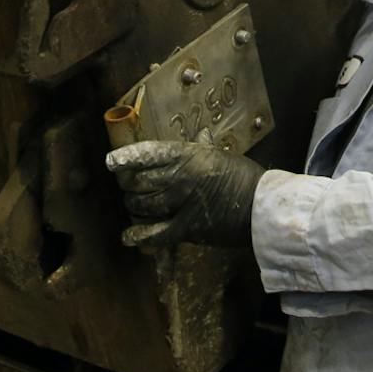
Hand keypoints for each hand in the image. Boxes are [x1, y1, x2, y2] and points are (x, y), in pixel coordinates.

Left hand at [105, 140, 264, 249]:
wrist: (262, 208)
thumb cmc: (244, 177)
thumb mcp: (221, 156)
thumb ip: (202, 148)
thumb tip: (199, 134)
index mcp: (188, 156)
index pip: (150, 153)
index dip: (127, 157)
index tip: (110, 162)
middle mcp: (180, 178)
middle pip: (139, 182)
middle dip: (129, 185)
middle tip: (130, 186)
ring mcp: (182, 204)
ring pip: (142, 206)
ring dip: (135, 207)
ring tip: (136, 205)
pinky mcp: (186, 229)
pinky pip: (154, 234)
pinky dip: (138, 236)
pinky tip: (128, 236)